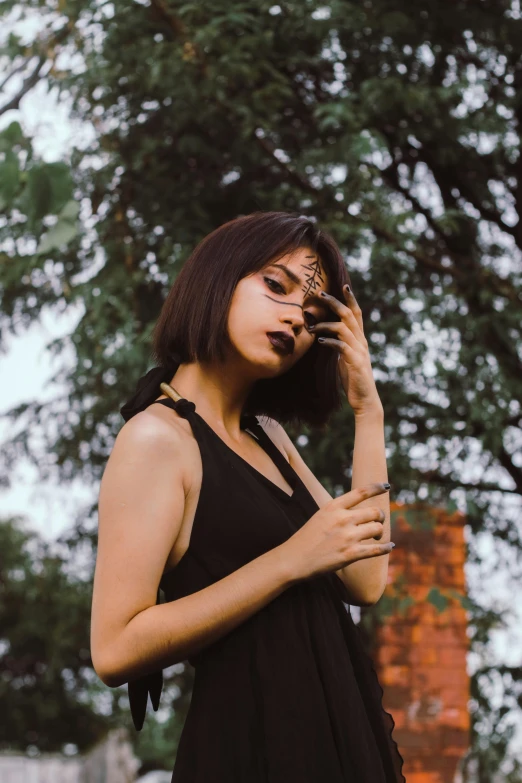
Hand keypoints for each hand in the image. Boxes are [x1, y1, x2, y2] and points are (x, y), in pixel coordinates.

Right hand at [280, 483, 392, 581]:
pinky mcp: (350, 554)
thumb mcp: (320, 516)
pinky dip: (386, 548)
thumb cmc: (306, 538)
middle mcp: (342, 519)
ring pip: (377, 529)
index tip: (387, 486)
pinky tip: (390, 547)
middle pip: (374, 512)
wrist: (293, 559)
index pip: (361, 492)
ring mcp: (347, 536)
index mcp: (333, 507)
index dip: (376, 487)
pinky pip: (376, 549)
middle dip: (380, 517)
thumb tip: (360, 511)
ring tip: (376, 537)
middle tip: (378, 522)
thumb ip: (339, 512)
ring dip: (380, 533)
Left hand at [309, 284, 381, 414]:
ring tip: (311, 326)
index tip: (342, 285)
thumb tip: (327, 336)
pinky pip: (342, 346)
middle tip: (320, 294)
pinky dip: (330, 341)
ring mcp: (359, 351)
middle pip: (349, 315)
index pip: (356, 314)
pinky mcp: (355, 362)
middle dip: (336, 302)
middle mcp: (361, 342)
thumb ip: (340, 345)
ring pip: (344, 328)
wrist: (365, 399)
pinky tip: (319, 340)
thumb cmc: (353, 379)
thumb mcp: (344, 358)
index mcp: (359, 339)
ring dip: (326, 324)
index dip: (350, 299)